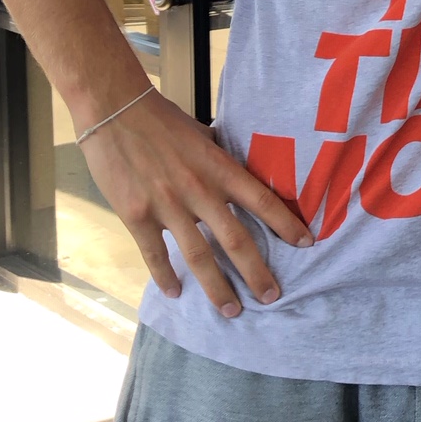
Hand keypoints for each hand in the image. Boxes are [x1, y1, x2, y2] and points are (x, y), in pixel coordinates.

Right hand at [78, 87, 311, 313]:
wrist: (114, 111)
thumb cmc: (161, 119)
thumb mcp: (203, 135)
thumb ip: (221, 159)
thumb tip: (242, 172)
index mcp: (219, 168)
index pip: (262, 200)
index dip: (286, 224)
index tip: (306, 244)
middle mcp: (199, 190)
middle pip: (236, 240)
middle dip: (256, 272)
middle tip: (272, 297)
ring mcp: (168, 206)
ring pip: (198, 257)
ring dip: (217, 288)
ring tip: (231, 310)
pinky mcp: (137, 215)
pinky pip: (155, 254)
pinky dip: (165, 277)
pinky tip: (175, 293)